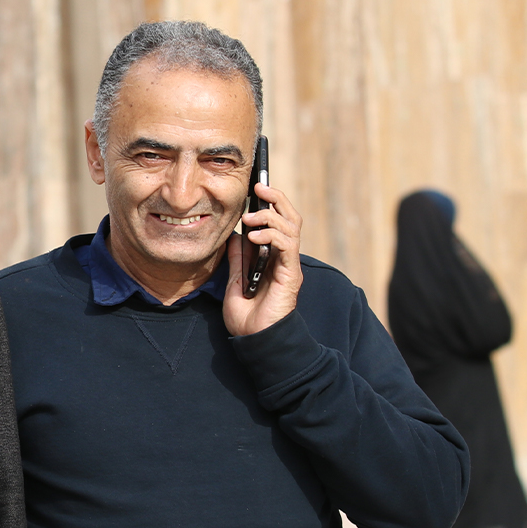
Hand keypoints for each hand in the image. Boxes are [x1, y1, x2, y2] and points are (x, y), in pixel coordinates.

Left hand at [222, 181, 302, 336]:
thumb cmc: (247, 315)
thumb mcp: (235, 280)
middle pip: (290, 217)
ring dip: (270, 216)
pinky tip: (254, 237)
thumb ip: (238, 258)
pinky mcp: (291, 274)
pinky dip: (272, 235)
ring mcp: (289, 264)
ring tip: (251, 218)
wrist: (254, 339)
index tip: (253, 189)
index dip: (269, 203)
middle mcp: (285, 257)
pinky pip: (288, 246)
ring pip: (292, 226)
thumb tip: (234, 235)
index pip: (277, 221)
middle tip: (259, 188)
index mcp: (273, 256)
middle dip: (276, 199)